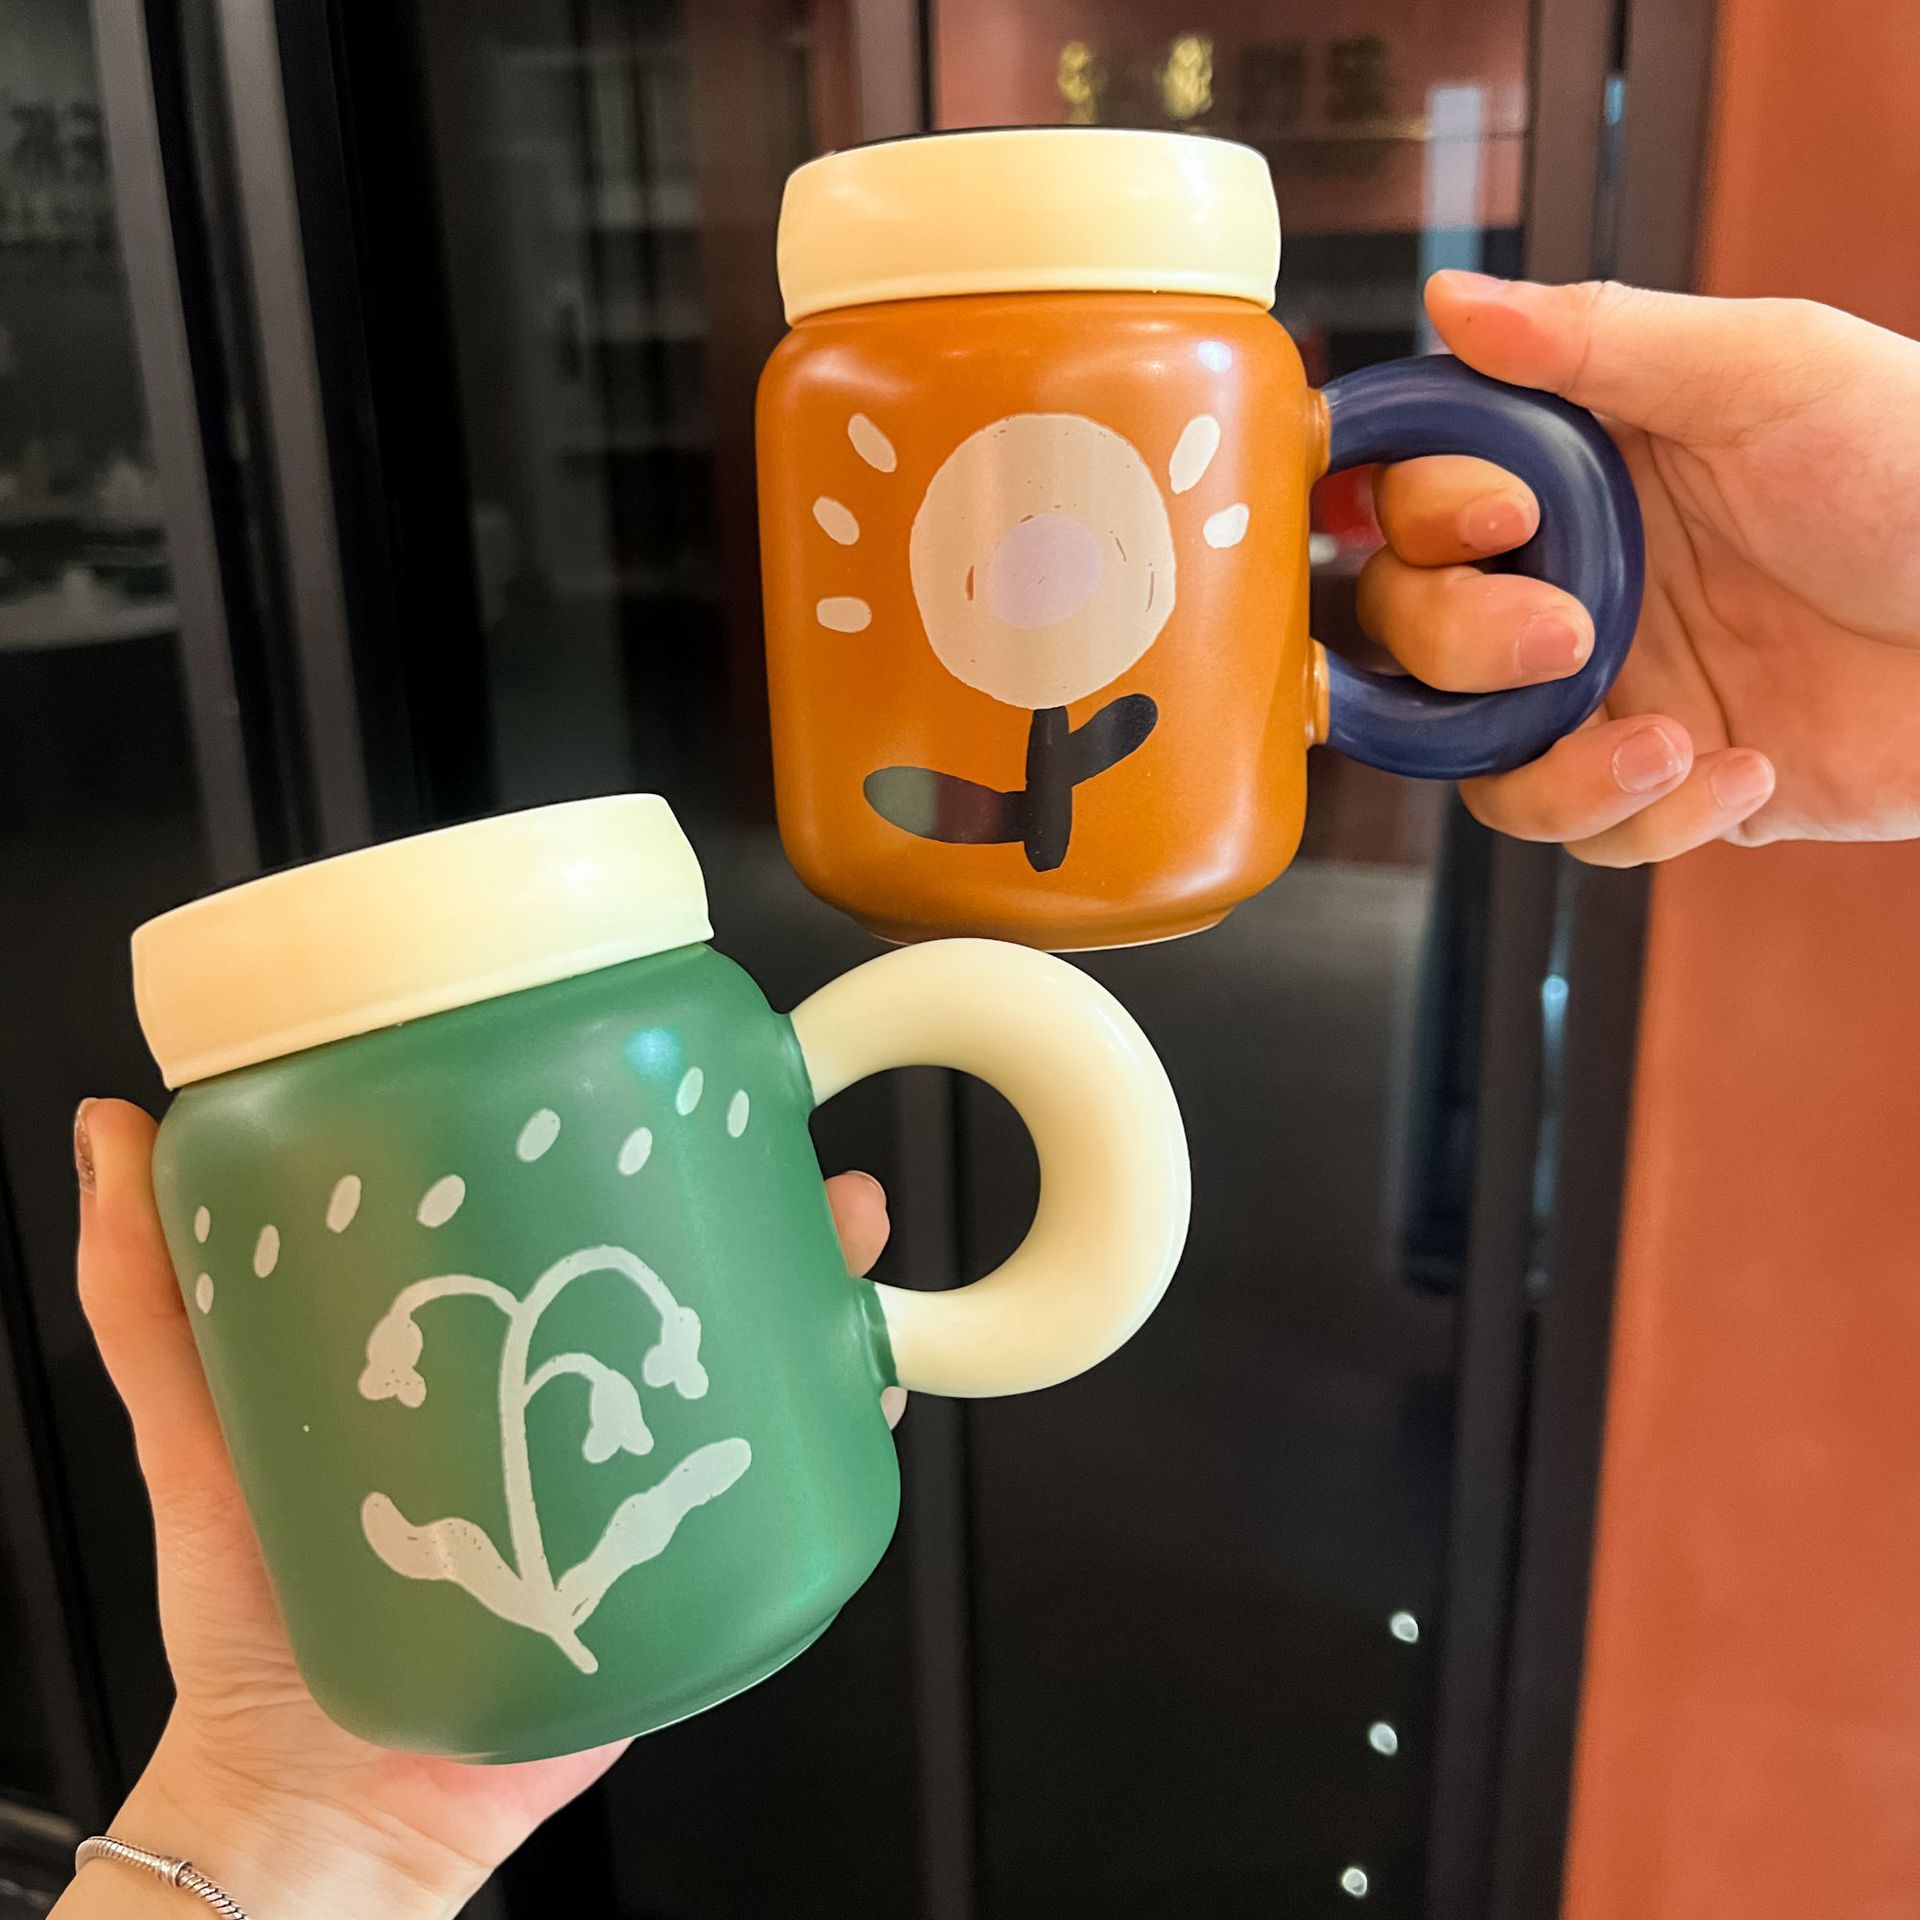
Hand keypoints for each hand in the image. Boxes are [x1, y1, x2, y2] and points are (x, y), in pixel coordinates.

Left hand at [61, 1099, 893, 1919]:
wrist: (316, 1808)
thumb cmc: (255, 1625)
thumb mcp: (199, 1430)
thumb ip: (151, 1300)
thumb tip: (113, 1134)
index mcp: (483, 1360)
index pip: (575, 1228)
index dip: (645, 1151)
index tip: (679, 1088)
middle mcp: (569, 1413)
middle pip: (695, 1288)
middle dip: (772, 1217)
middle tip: (800, 1169)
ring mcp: (629, 1493)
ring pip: (753, 1376)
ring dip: (823, 1305)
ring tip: (841, 1253)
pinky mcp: (669, 1579)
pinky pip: (769, 1496)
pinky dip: (832, 1433)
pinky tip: (854, 1385)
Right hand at [1361, 271, 1919, 863]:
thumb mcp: (1770, 374)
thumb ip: (1600, 339)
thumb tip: (1455, 302)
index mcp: (1582, 469)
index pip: (1417, 496)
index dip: (1420, 515)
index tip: (1498, 518)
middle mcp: (1575, 579)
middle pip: (1412, 633)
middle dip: (1466, 645)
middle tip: (1571, 638)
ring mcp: (1610, 692)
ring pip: (1474, 759)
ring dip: (1547, 769)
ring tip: (1667, 743)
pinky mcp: (1663, 784)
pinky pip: (1581, 835)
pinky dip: (1645, 820)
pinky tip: (1745, 769)